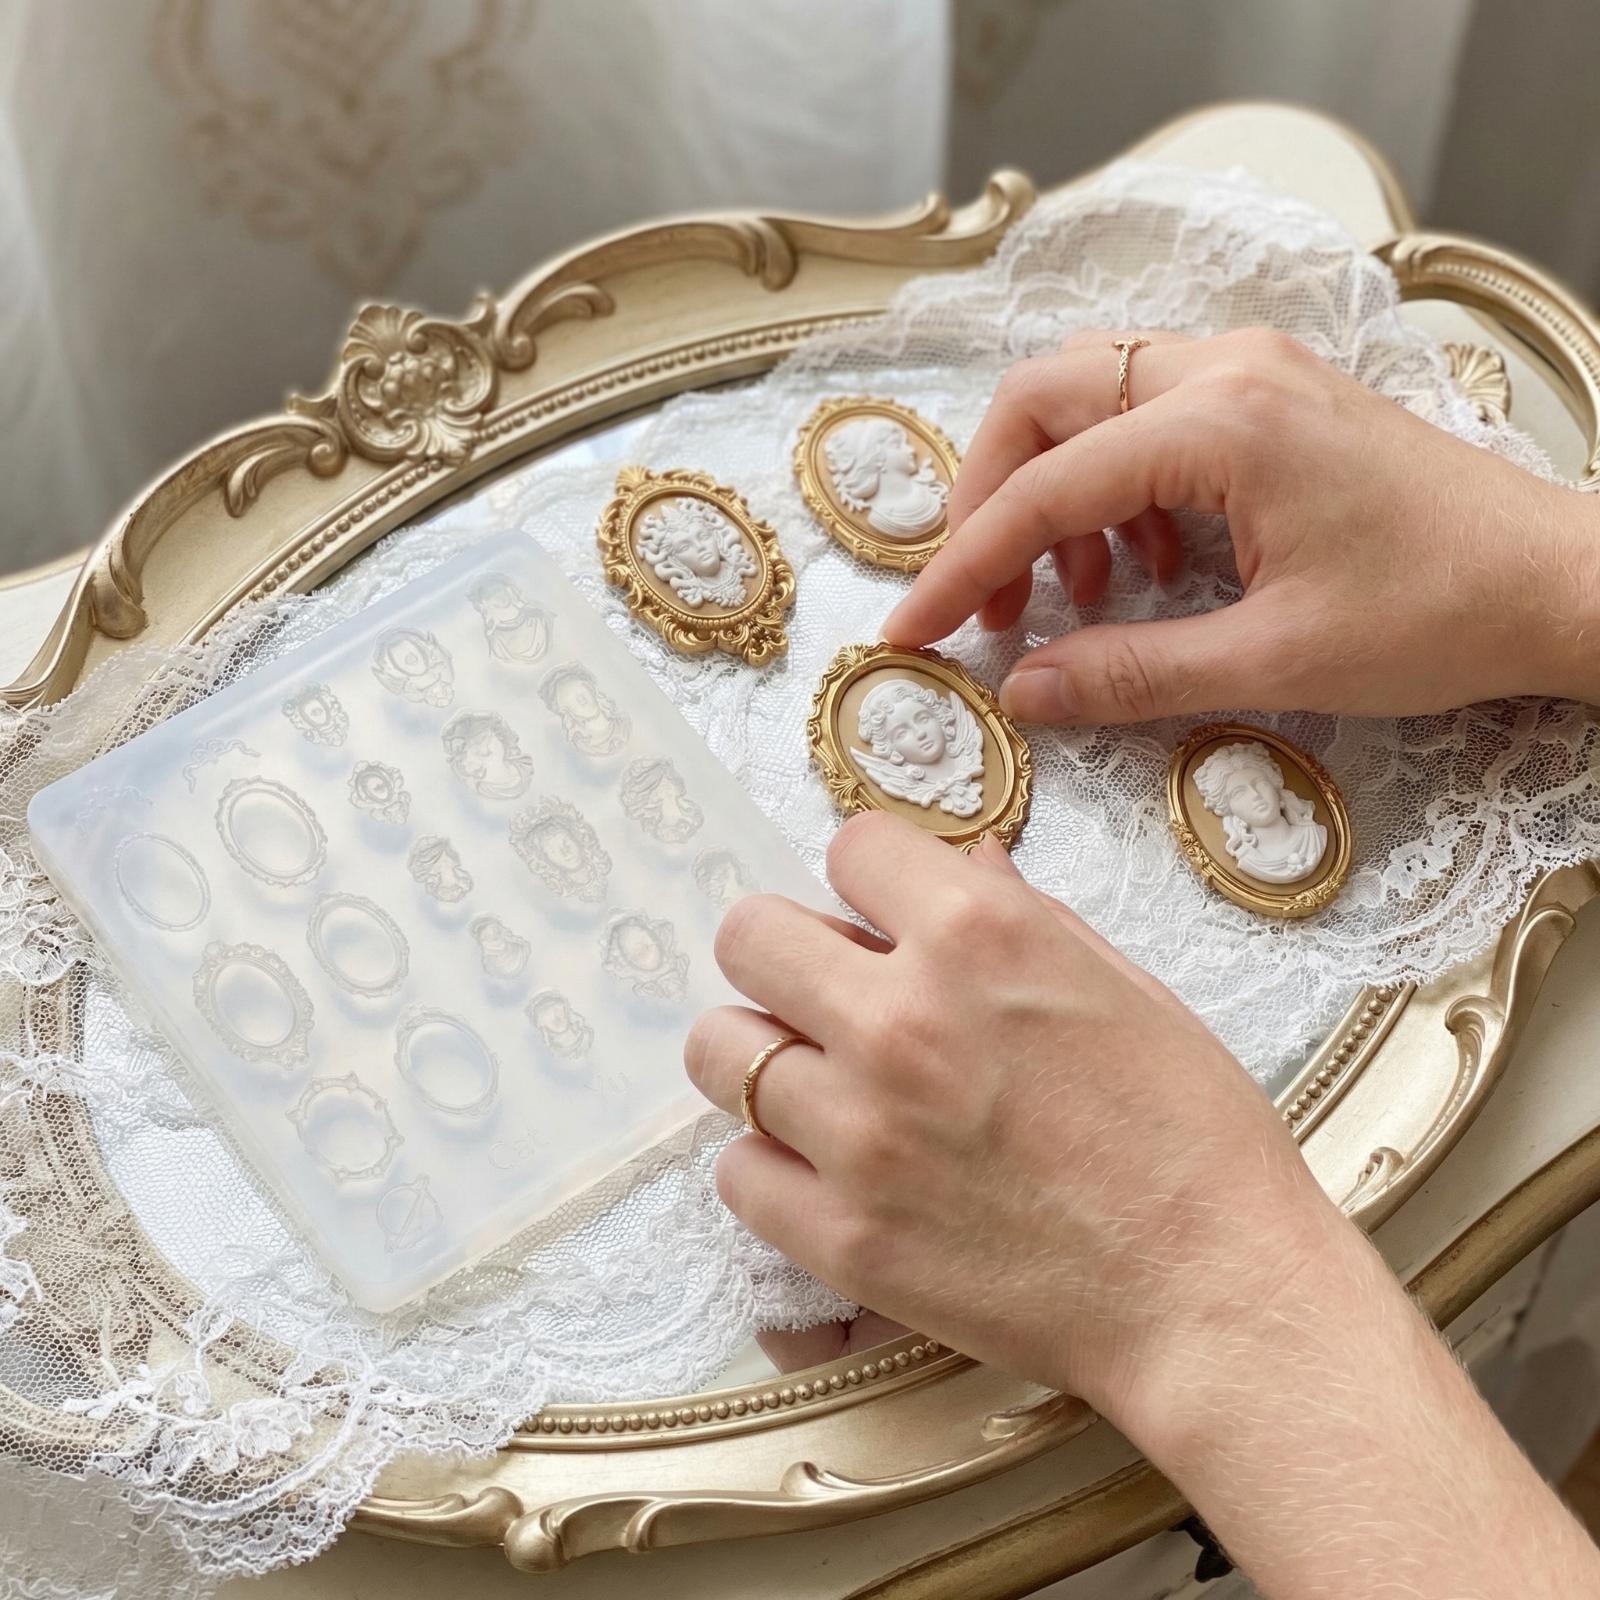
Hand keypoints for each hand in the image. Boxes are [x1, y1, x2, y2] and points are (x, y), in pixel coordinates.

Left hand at [684, 811, 1339, 1431]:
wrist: (1213, 1293)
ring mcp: (860, 1132)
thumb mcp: (1125, 986)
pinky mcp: (841, 1236)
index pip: (849, 845)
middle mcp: (900, 1018)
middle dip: (787, 954)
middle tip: (827, 995)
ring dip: (764, 1056)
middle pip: (749, 936)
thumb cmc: (1190, 1132)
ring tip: (819, 1084)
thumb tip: (963, 862)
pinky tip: (828, 1171)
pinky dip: (771, 1166)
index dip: (872, 880)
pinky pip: (735, 1171)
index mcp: (978, 934)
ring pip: (720, 1051)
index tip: (885, 917)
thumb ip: (1022, 915)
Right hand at [883, 328, 1599, 722]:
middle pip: (1043, 398)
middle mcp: (1227, 368)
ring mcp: (1250, 371)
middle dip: (990, 499)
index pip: (1044, 488)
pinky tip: (1143, 565)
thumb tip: (1025, 692)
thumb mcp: (1276, 660)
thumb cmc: (1440, 613)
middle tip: (990, 597)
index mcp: (1224, 423)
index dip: (963, 565)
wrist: (1559, 580)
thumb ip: (1133, 673)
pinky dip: (1111, 486)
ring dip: (1050, 490)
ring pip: (1087, 396)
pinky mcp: (1268, 395)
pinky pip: (1144, 414)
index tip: (912, 626)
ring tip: (1074, 595)